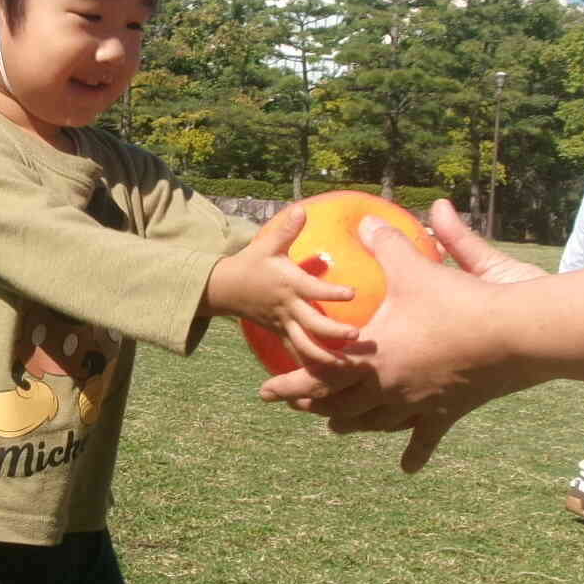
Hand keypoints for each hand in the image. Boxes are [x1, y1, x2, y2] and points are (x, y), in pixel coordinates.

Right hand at [203, 200, 360, 366]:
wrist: (225, 288)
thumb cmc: (252, 263)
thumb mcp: (267, 244)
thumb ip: (287, 229)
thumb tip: (302, 208)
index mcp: (288, 284)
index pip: (313, 289)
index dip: (331, 292)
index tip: (352, 293)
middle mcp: (288, 307)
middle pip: (312, 326)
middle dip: (334, 333)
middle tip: (357, 336)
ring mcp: (283, 324)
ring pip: (304, 346)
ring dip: (324, 357)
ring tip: (347, 365)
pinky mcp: (280, 333)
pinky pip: (296, 352)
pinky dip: (310, 365)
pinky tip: (328, 376)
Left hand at [257, 201, 545, 470]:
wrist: (511, 336)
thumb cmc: (459, 301)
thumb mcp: (416, 269)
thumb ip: (386, 245)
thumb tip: (365, 219)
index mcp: (372, 357)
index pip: (319, 375)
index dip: (289, 384)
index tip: (264, 391)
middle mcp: (388, 388)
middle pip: (341, 406)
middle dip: (314, 406)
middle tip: (296, 405)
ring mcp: (417, 406)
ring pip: (374, 423)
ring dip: (351, 424)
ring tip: (335, 426)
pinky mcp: (446, 414)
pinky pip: (424, 440)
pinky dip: (412, 454)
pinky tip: (406, 469)